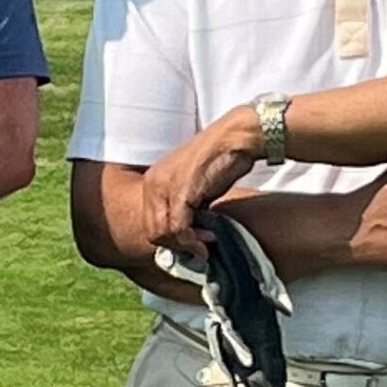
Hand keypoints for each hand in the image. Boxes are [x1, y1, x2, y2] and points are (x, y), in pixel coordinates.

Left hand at [139, 109, 262, 256]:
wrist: (236, 138)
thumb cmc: (220, 161)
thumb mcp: (194, 187)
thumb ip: (185, 208)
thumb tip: (186, 235)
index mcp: (152, 181)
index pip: (151, 223)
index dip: (171, 241)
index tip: (194, 243)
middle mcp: (152, 183)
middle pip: (153, 232)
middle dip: (178, 246)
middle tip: (201, 248)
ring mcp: (164, 186)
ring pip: (164, 233)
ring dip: (187, 245)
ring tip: (208, 242)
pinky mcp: (180, 191)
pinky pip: (178, 227)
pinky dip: (193, 240)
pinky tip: (210, 237)